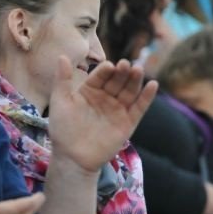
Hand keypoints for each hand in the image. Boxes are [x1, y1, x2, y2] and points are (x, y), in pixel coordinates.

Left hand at [48, 57, 157, 173]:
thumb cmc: (63, 130)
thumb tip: (62, 55)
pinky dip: (147, 97)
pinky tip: (152, 85)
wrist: (73, 158)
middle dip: (122, 72)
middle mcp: (105, 97)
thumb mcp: (60, 102)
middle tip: (125, 65)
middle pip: (117, 81)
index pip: (100, 76)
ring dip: (135, 80)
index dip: (105, 71)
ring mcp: (118, 109)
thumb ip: (62, 80)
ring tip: (138, 70)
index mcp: (90, 91)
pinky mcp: (128, 123)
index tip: (108, 66)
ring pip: (129, 91)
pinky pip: (139, 108)